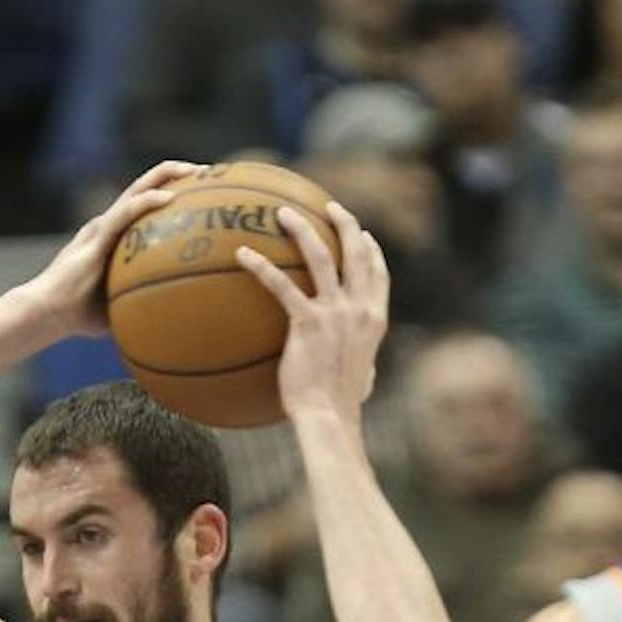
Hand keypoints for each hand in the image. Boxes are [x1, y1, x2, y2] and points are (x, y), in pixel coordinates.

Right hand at [16, 160, 203, 340]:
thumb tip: (175, 315)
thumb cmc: (81, 313)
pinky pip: (126, 213)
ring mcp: (102, 227)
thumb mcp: (123, 304)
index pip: (144, 203)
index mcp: (114, 235)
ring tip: (194, 171)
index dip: (171, 190)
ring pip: (137, 190)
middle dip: (175, 174)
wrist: (50, 312)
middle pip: (144, 187)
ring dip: (165, 177)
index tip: (202, 189)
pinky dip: (147, 202)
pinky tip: (169, 197)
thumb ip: (144, 300)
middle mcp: (109, 224)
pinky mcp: (97, 236)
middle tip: (206, 171)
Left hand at [236, 201, 389, 428]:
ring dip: (302, 229)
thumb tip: (356, 367)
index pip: (379, 275)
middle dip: (344, 223)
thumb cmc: (340, 405)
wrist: (330, 415)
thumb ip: (359, 360)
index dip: (372, 251)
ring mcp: (335, 313)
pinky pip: (281, 285)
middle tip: (329, 206)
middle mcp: (359, 309)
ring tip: (282, 212)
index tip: (364, 235)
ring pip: (320, 256)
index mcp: (374, 320)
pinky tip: (242, 254)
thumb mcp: (361, 376)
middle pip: (355, 254)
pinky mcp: (307, 322)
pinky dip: (261, 266)